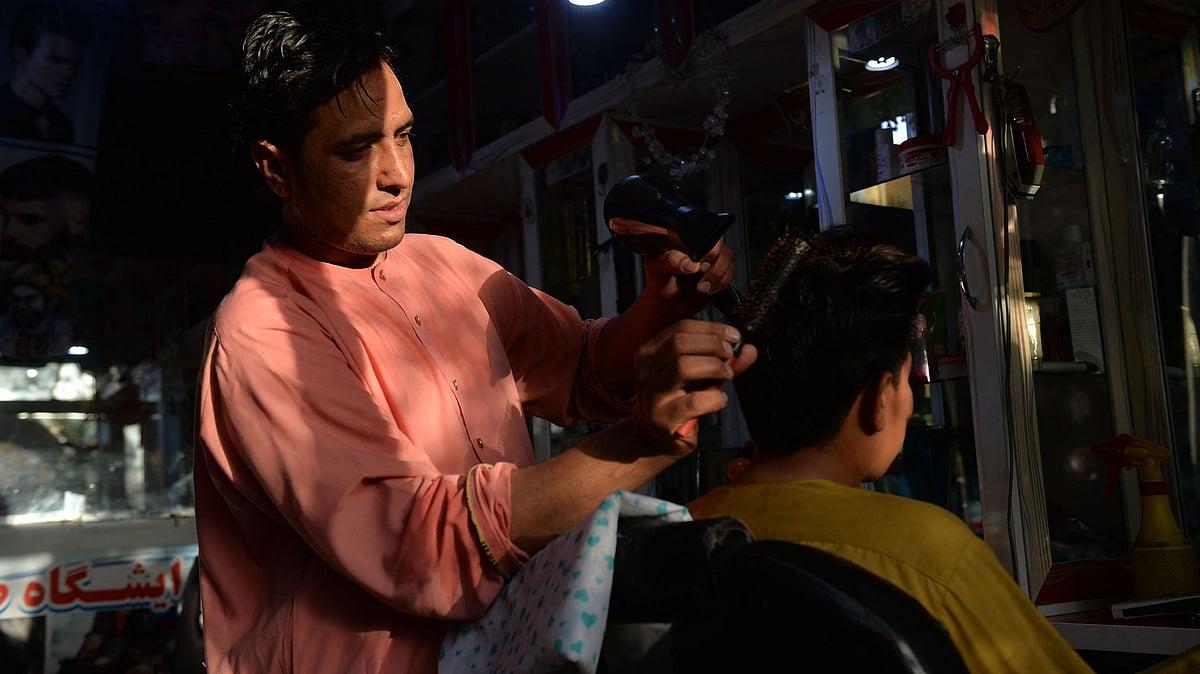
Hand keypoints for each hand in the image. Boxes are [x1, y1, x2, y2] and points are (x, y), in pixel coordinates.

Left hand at [620, 225, 733, 319]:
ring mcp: (711, 257)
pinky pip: (730, 273)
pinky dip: (721, 283)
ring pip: (727, 258)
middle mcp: (700, 244)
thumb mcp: (656, 268)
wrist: (666, 302)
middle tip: (701, 273)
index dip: (706, 246)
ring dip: (717, 275)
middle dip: (713, 263)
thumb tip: (690, 263)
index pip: (702, 231)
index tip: (700, 262)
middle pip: (719, 244)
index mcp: (684, 236)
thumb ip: (671, 261)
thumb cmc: (659, 279)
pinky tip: (707, 290)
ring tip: (701, 288)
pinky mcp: (719, 271)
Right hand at [631, 319, 757, 454]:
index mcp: (650, 352)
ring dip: (714, 368)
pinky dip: (715, 398)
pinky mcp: (663, 418)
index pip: (680, 328)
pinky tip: (719, 400)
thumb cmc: (678, 400)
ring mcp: (652, 394)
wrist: (655, 438)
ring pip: (684, 367)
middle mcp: (646, 370)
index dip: (711, 329)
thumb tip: (749, 350)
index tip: (733, 336)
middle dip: (713, 345)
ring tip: (727, 375)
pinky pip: (695, 401)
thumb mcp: (698, 375)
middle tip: (730, 355)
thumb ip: (723, 361)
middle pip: (680, 343)